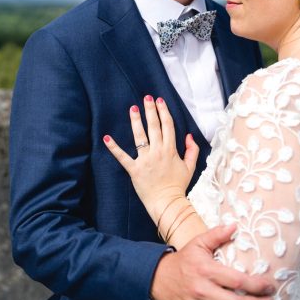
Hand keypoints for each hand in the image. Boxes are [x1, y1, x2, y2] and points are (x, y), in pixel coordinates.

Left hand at [103, 95, 199, 221]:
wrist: (167, 202)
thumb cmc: (178, 185)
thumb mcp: (190, 167)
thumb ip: (192, 150)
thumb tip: (189, 136)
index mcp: (171, 150)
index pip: (167, 126)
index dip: (163, 112)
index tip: (160, 101)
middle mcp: (158, 152)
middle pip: (154, 126)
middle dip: (150, 110)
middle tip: (147, 97)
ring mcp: (145, 160)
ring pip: (140, 137)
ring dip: (136, 121)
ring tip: (133, 108)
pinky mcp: (134, 169)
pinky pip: (123, 157)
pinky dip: (114, 148)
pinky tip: (107, 138)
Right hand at [151, 224, 275, 299]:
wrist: (158, 278)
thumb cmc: (183, 260)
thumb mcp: (198, 243)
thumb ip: (216, 235)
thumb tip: (234, 225)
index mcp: (206, 270)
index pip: (236, 280)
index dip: (256, 285)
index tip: (269, 284)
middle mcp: (202, 290)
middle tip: (270, 299)